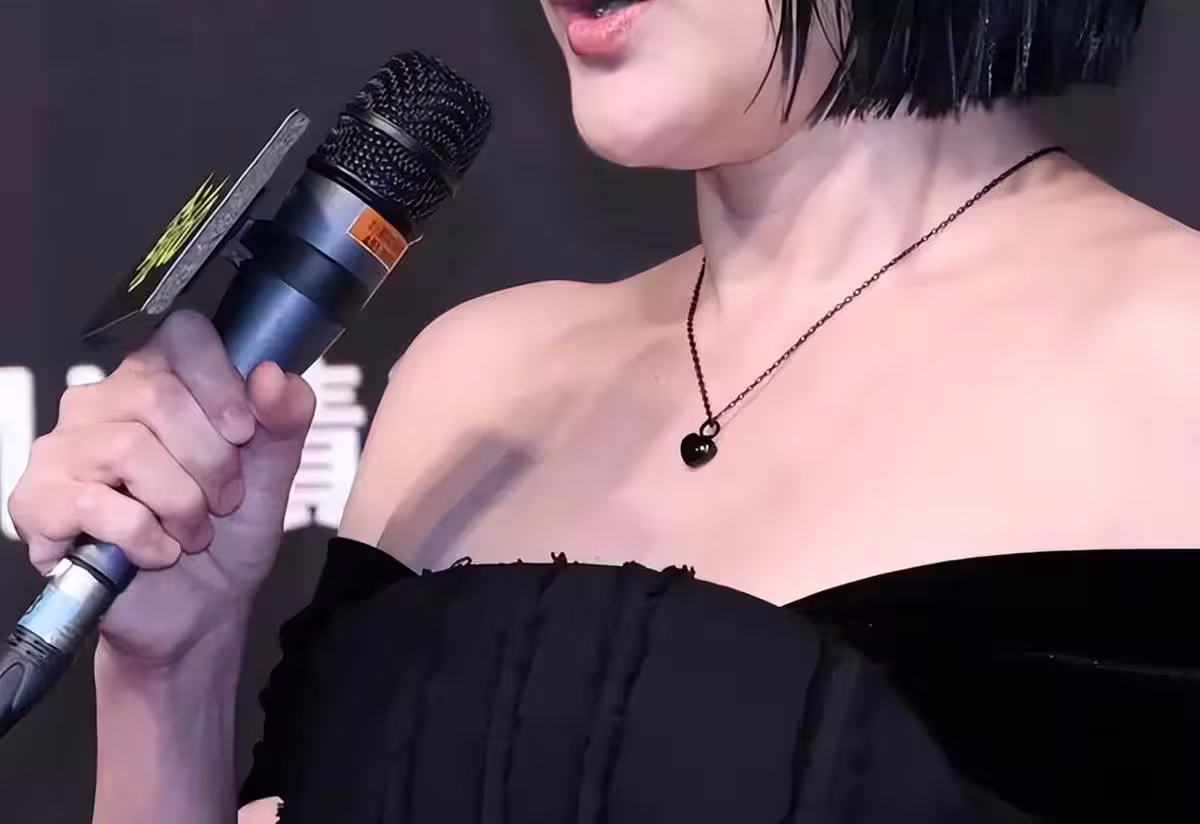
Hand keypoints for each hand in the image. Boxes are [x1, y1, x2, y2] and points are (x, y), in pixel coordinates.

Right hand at [8, 310, 314, 665]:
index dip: (220, 382)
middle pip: (158, 397)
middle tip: (223, 500)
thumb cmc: (228, 530)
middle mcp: (101, 402)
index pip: (181, 334)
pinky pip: (95, 505)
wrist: (199, 608)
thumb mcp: (273, 471)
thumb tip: (274, 374)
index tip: (243, 433)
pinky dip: (144, 537)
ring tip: (194, 532)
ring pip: (128, 449)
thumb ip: (285, 418)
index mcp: (157, 379)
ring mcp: (62, 449)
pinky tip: (159, 551)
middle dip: (209, 460)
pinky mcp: (38, 502)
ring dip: (181, 503)